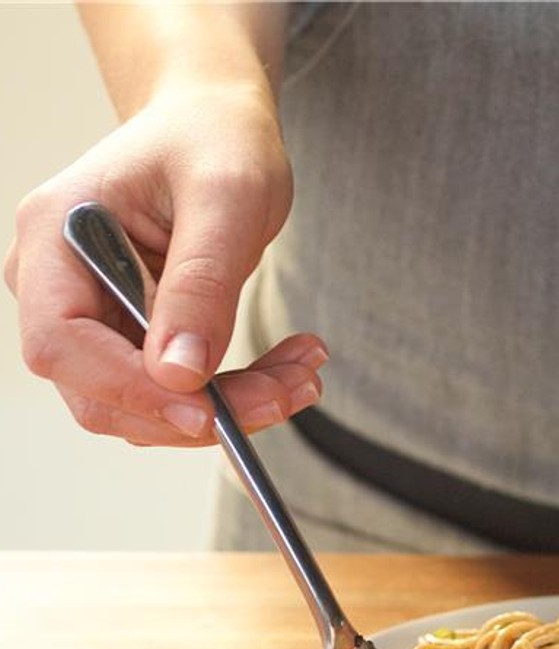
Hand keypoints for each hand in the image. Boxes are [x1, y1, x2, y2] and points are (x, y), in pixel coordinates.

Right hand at [5, 83, 324, 445]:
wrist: (216, 127)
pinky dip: (234, 394)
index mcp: (55, 238)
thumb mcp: (226, 198)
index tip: (208, 411)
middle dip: (197, 411)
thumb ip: (201, 283)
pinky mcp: (133, 335)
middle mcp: (56, 285)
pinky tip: (289, 369)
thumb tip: (178, 371)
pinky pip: (175, 391)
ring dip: (228, 408)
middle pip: (102, 391)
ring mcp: (92, 315)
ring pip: (146, 405)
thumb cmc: (214, 140)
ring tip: (303, 376)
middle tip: (288, 394)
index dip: (130, 390)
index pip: (62, 343)